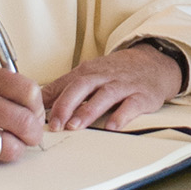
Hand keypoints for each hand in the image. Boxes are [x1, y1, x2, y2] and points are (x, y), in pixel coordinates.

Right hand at [0, 66, 44, 164]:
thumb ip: (6, 89)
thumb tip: (37, 109)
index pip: (29, 91)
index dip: (38, 106)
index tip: (34, 112)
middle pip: (25, 120)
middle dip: (34, 132)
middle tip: (30, 134)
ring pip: (13, 145)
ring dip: (18, 148)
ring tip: (12, 143)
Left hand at [43, 43, 182, 131]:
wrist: (154, 63)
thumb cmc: (118, 72)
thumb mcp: (89, 74)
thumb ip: (64, 87)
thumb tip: (37, 101)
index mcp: (88, 72)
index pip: (65, 84)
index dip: (49, 100)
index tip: (35, 116)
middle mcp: (104, 77)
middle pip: (81, 86)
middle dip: (66, 105)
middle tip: (55, 124)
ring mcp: (123, 86)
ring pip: (104, 95)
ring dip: (88, 111)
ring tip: (75, 126)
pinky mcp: (142, 96)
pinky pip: (131, 105)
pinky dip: (121, 115)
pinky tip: (112, 126)